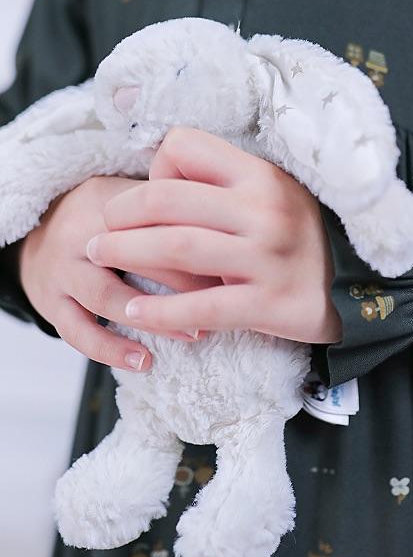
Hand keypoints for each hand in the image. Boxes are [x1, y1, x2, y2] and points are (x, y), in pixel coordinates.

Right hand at [18, 176, 219, 371]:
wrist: (36, 232)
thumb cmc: (100, 216)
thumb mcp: (126, 195)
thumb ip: (168, 203)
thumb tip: (228, 221)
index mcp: (107, 203)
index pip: (157, 220)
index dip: (198, 241)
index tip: (232, 262)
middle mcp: (79, 234)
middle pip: (134, 256)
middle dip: (184, 282)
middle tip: (223, 299)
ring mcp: (62, 270)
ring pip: (107, 296)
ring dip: (153, 318)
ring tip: (193, 334)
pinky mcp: (50, 303)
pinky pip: (78, 332)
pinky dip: (110, 350)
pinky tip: (143, 361)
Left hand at [88, 127, 342, 343]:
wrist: (362, 288)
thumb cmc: (303, 238)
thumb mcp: (274, 194)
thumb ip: (225, 184)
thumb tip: (160, 172)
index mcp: (261, 174)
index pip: (184, 147)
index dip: (157, 168)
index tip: (152, 195)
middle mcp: (264, 210)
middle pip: (167, 199)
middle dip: (120, 214)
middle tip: (98, 231)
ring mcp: (267, 258)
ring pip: (175, 248)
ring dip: (125, 252)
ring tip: (99, 257)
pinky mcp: (269, 304)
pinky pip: (201, 308)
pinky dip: (160, 311)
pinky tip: (136, 312)